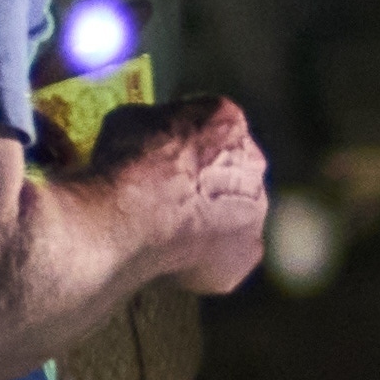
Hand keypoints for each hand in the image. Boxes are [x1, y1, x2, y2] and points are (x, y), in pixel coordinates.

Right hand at [96, 97, 272, 297]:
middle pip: (230, 172)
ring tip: (167, 232)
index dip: (184, 146)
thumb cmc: (125, 167)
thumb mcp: (130, 120)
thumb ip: (156, 127)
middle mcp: (253, 164)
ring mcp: (254, 212)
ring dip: (209, 221)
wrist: (129, 219)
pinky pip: (225, 255)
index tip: (163, 160)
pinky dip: (204, 258)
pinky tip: (173, 259)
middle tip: (169, 199)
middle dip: (206, 183)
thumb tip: (148, 137)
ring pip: (233, 215)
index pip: (212, 127)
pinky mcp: (245, 256)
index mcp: (228, 121)